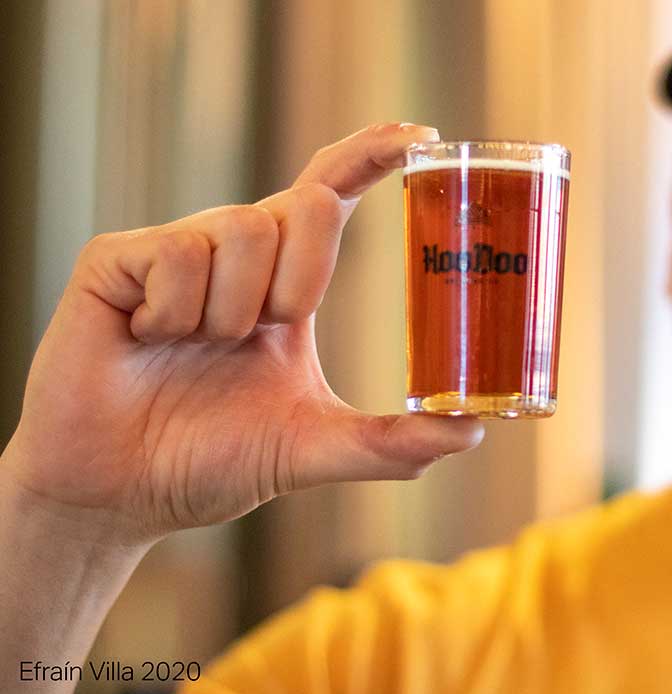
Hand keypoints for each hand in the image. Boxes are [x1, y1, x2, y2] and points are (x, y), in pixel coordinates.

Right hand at [1, 122, 482, 544]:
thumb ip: (390, 443)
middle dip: (304, 278)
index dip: (373, 154)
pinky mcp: (115, 260)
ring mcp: (175, 250)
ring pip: (242, 230)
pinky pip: (176, 255)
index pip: (332, 192)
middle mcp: (236, 253)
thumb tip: (471, 433)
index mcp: (285, 282)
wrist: (121, 497)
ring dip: (233, 312)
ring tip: (196, 348)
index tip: (422, 135)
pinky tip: (147, 339)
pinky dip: (173, 314)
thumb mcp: (312, 448)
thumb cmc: (210, 461)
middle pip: (306, 203)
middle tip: (264, 336)